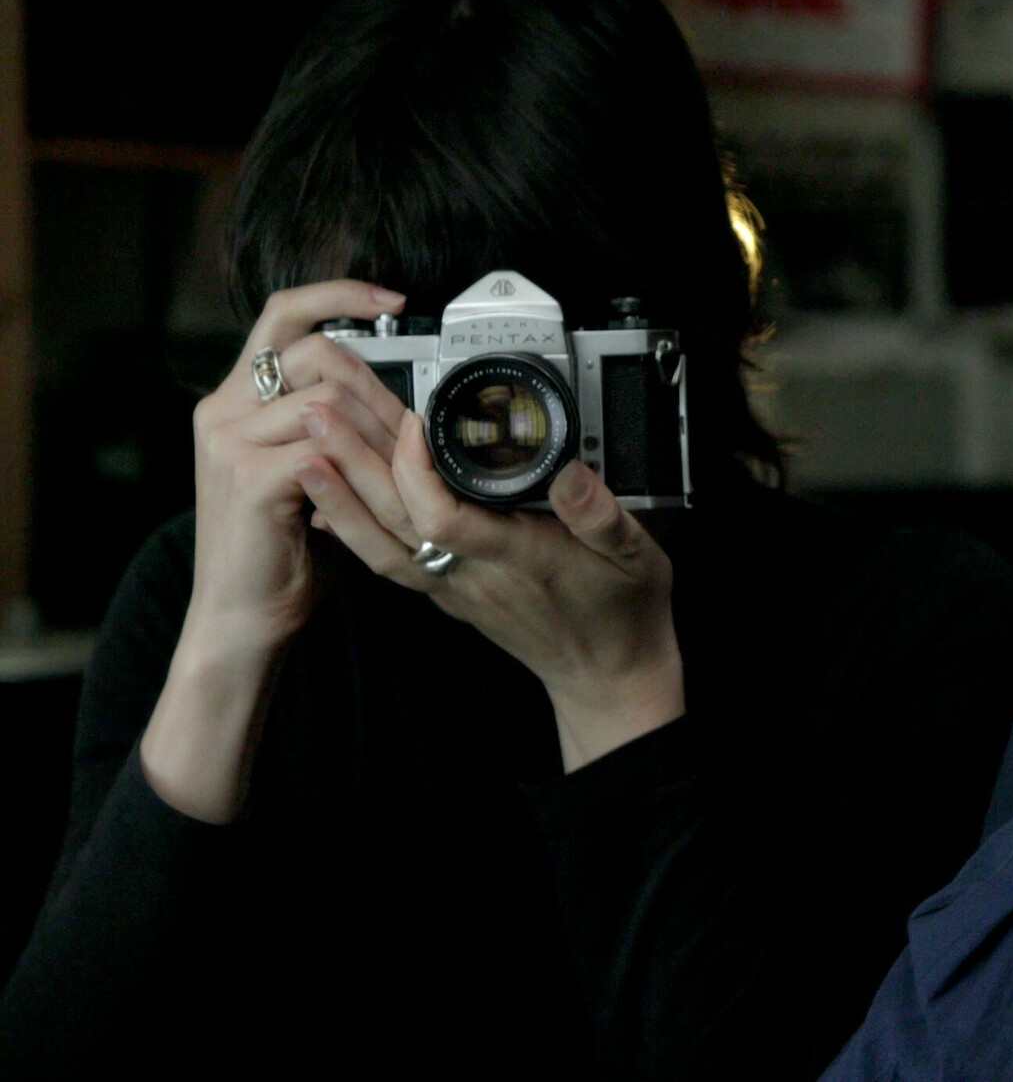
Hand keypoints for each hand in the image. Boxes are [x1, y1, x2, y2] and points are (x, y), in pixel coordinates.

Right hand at [142, 280, 407, 820]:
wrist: (244, 617)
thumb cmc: (285, 549)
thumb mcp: (310, 472)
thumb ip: (333, 428)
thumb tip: (394, 398)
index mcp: (235, 399)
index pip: (283, 316)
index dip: (338, 295)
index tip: (394, 300)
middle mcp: (222, 409)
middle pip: (320, 354)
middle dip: (381, 388)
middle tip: (412, 429)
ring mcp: (228, 441)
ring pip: (330, 401)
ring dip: (382, 434)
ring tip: (399, 471)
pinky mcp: (247, 477)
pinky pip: (326, 450)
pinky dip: (366, 468)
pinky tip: (380, 492)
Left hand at [296, 407, 683, 770]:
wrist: (608, 677)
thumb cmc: (622, 613)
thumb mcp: (635, 557)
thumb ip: (601, 515)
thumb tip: (570, 473)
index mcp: (515, 557)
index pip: (444, 516)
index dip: (417, 468)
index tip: (412, 419)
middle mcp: (472, 574)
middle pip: (395, 519)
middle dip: (352, 463)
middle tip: (316, 410)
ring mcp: (453, 586)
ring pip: (381, 541)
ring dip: (338, 493)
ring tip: (303, 447)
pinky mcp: (447, 591)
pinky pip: (387, 558)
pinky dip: (351, 527)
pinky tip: (327, 499)